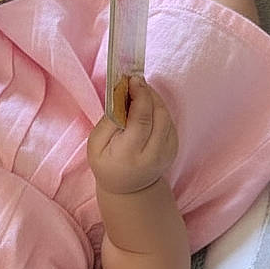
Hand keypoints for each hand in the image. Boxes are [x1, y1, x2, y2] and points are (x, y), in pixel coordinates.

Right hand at [87, 75, 177, 194]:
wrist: (129, 188)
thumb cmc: (107, 164)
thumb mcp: (96, 145)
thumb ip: (108, 121)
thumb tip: (122, 96)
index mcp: (130, 154)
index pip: (141, 120)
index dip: (140, 96)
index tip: (133, 80)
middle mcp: (153, 154)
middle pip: (158, 115)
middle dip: (148, 94)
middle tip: (135, 82)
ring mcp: (167, 152)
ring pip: (166, 116)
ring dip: (154, 99)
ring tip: (139, 92)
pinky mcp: (174, 147)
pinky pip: (169, 121)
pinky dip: (158, 109)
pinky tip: (146, 107)